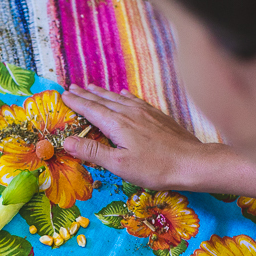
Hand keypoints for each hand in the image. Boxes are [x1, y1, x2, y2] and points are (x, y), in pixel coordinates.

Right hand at [61, 84, 217, 189]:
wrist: (192, 162)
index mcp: (117, 124)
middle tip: (72, 87)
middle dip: (86, 94)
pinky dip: (124, 96)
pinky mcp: (157, 116)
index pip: (91, 110)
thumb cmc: (155, 167)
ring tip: (92, 88)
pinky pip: (135, 100)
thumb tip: (66, 141)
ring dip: (103, 93)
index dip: (76, 103)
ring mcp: (145, 112)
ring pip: (118, 98)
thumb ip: (93, 151)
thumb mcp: (119, 164)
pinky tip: (124, 95)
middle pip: (103, 100)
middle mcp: (129, 113)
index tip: (63, 95)